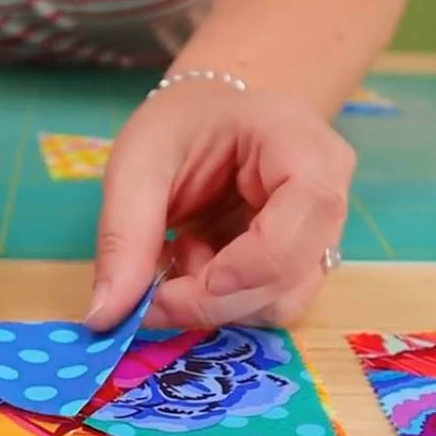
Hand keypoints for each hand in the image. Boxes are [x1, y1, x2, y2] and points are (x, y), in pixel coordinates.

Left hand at [84, 81, 353, 329]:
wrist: (215, 118)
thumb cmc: (184, 124)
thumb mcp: (138, 163)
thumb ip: (124, 237)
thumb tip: (105, 317)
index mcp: (304, 148)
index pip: (304, 213)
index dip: (244, 264)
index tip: (172, 287)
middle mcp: (331, 197)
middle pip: (289, 276)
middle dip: (211, 298)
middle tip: (150, 292)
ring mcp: (322, 238)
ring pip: (281, 304)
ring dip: (216, 303)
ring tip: (181, 254)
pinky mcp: (302, 268)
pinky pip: (267, 306)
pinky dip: (222, 302)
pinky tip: (199, 262)